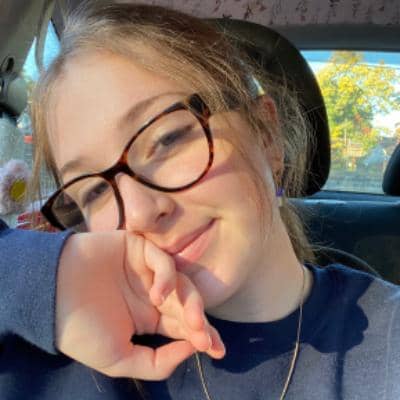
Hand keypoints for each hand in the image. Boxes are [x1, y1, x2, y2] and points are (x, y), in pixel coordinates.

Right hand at [55, 231, 224, 379]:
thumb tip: (190, 351)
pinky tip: (157, 296)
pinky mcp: (139, 249)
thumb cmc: (80, 330)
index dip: (202, 337)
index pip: (182, 326)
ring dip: (190, 303)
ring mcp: (147, 270)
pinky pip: (163, 261)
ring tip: (192, 323)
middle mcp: (152, 293)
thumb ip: (156, 362)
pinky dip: (167, 278)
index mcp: (149, 318)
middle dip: (201, 323)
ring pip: (182, 283)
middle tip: (208, 339)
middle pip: (187, 305)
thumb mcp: (118, 359)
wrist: (49, 297)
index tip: (218, 351)